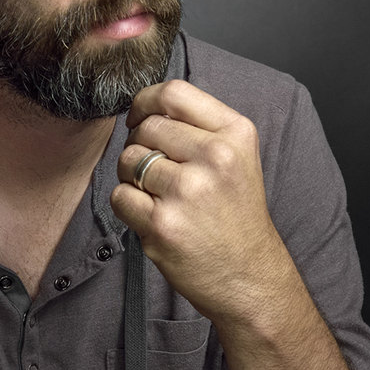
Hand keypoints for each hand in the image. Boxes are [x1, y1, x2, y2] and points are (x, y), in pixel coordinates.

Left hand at [111, 79, 287, 326]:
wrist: (250, 277)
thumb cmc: (236, 216)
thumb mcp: (237, 158)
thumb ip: (198, 128)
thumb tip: (143, 109)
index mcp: (235, 134)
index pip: (173, 93)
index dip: (145, 102)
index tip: (138, 119)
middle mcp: (214, 157)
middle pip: (146, 127)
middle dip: (139, 146)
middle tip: (156, 174)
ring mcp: (188, 191)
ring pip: (128, 160)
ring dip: (132, 178)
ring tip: (158, 197)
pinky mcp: (163, 223)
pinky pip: (120, 195)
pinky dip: (128, 206)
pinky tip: (154, 218)